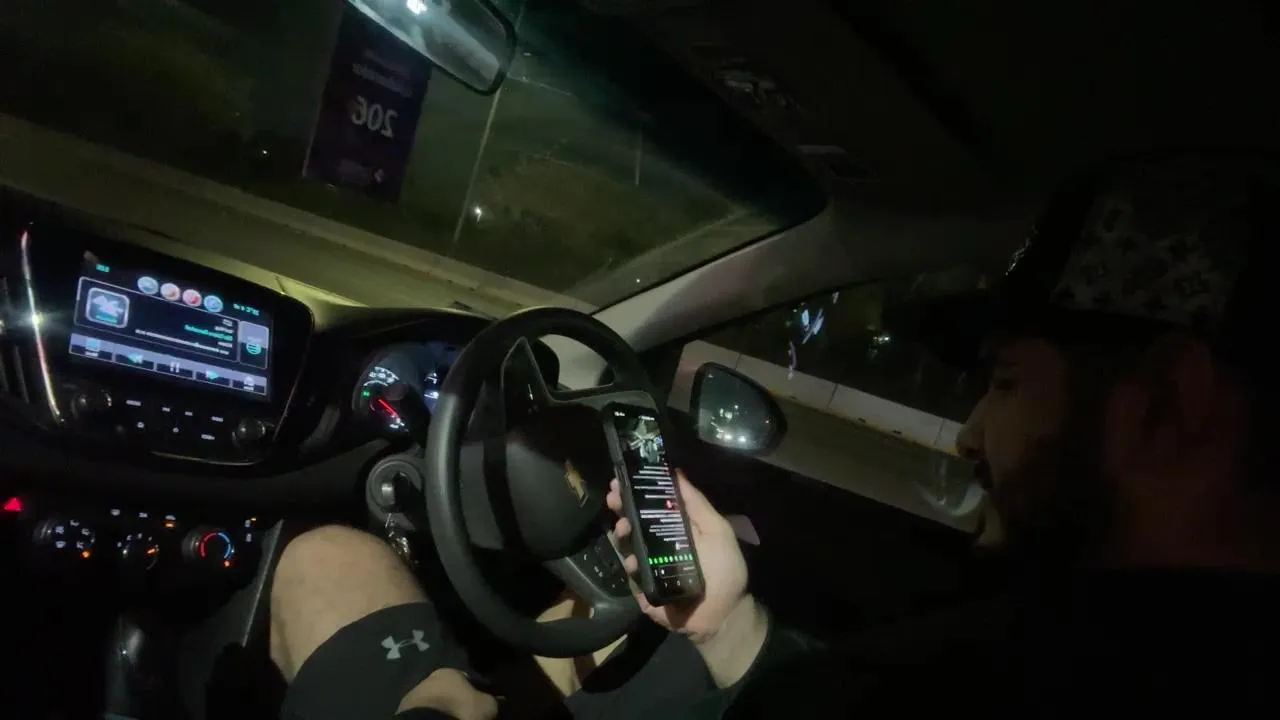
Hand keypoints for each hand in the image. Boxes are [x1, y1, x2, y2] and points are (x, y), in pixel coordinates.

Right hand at [606, 471, 751, 644]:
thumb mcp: (717, 530)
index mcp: (674, 527)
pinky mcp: (642, 588)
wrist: (724, 614)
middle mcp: (657, 544)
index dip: (635, 491)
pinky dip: (630, 566)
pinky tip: (633, 561)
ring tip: (623, 527)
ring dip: (622, 533)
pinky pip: (630, 575)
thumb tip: (676, 472)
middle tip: (613, 498)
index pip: (650, 505)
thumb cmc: (725, 569)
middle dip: (621, 508)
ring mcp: (648, 567)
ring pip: (626, 546)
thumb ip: (696, 504)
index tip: (622, 478)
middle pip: (633, 522)